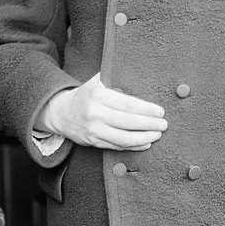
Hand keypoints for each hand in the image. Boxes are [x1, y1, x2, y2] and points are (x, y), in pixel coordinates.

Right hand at [39, 73, 166, 150]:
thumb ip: (116, 80)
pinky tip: (145, 144)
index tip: (160, 111)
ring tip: (157, 134)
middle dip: (149, 124)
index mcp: (98, 95)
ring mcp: (93, 130)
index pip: (128, 104)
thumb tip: (142, 78)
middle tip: (164, 124)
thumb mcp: (97, 82)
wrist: (60, 112)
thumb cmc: (85, 94)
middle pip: (128, 122)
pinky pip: (117, 147)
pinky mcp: (93, 142)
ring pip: (123, 138)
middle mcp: (95, 114)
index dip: (146, 109)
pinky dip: (133, 147)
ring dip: (144, 138)